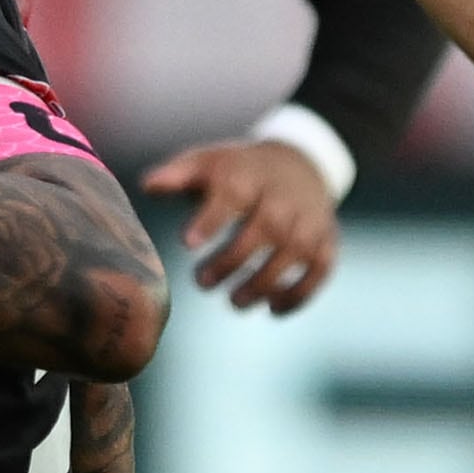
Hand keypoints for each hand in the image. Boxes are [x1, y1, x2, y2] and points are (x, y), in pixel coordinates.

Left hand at [140, 135, 339, 311]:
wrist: (299, 165)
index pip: (233, 193)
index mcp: (249, 174)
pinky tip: (272, 309)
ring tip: (234, 302)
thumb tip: (147, 185)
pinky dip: (300, 293)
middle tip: (202, 283)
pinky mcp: (326, 241)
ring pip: (295, 251)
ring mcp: (309, 220)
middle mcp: (284, 196)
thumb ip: (177, 176)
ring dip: (265, 282)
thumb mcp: (207, 163)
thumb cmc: (239, 171)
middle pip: (267, 228)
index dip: (211, 218)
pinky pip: (320, 270)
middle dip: (234, 259)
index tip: (187, 243)